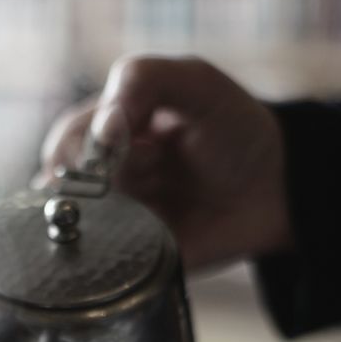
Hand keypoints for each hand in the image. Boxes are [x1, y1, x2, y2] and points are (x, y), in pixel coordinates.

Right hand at [38, 55, 290, 270]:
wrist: (277, 190)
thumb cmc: (235, 130)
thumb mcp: (195, 82)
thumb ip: (143, 80)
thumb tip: (101, 127)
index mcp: (108, 130)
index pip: (66, 140)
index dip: (85, 146)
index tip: (119, 142)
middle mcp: (103, 175)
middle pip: (64, 186)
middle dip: (99, 180)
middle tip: (150, 168)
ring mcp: (116, 219)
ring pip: (76, 226)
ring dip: (103, 217)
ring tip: (143, 206)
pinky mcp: (132, 256)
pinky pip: (101, 261)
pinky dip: (108, 252)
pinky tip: (134, 237)